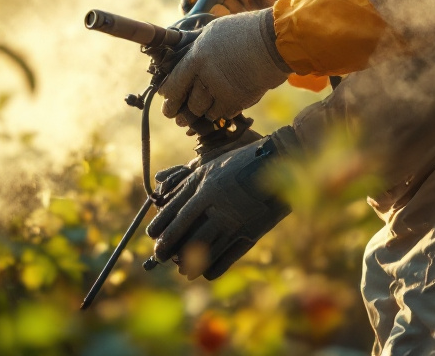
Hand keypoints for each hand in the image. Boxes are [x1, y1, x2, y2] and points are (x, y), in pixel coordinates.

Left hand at [146, 127, 298, 279]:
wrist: (282, 162)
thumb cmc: (242, 161)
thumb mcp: (212, 166)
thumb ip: (190, 182)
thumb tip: (163, 196)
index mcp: (205, 185)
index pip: (175, 211)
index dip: (162, 226)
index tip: (152, 236)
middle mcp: (217, 204)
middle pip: (186, 232)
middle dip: (169, 247)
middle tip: (159, 256)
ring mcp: (235, 219)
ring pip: (205, 248)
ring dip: (190, 262)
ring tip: (181, 270)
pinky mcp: (252, 231)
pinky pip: (229, 256)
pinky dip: (215, 268)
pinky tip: (206, 273)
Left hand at [160, 9, 289, 123]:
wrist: (274, 40)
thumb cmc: (244, 30)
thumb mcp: (213, 30)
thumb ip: (195, 45)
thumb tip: (180, 50)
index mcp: (196, 57)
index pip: (173, 85)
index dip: (168, 95)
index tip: (166, 97)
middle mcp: (207, 77)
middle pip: (187, 104)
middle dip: (180, 113)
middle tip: (177, 117)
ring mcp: (224, 91)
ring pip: (205, 113)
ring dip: (202, 113)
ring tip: (198, 113)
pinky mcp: (240, 100)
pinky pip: (224, 114)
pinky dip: (221, 112)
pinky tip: (221, 107)